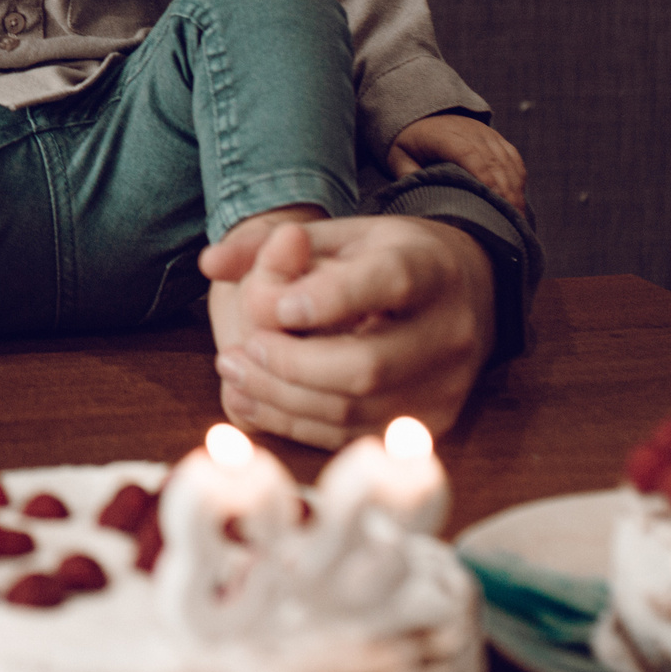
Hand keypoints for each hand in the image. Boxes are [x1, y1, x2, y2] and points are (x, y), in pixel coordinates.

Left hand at [200, 216, 494, 448]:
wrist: (460, 294)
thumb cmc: (384, 259)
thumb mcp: (338, 235)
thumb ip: (271, 244)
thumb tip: (210, 263)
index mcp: (430, 268)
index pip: (388, 282)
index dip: (329, 298)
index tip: (277, 307)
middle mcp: (449, 331)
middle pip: (367, 364)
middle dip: (289, 364)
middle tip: (235, 351)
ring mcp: (445, 385)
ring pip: (356, 410)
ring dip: (282, 398)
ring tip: (234, 372)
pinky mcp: (430, 424)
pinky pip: (354, 436)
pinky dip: (297, 423)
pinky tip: (255, 400)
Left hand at [386, 112, 526, 212]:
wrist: (423, 113)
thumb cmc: (410, 141)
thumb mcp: (398, 155)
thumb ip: (407, 174)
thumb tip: (418, 196)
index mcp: (443, 136)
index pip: (469, 155)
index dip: (484, 178)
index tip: (494, 203)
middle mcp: (469, 132)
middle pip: (493, 162)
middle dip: (505, 192)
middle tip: (512, 221)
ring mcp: (485, 133)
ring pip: (506, 161)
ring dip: (515, 188)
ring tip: (518, 217)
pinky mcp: (496, 137)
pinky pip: (512, 157)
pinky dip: (518, 177)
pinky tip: (518, 198)